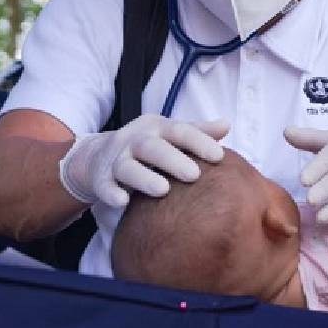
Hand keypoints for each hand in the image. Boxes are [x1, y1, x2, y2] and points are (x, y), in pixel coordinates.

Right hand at [58, 114, 228, 207]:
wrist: (100, 154)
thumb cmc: (149, 145)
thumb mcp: (170, 134)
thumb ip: (198, 131)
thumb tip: (227, 124)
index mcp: (157, 128)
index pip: (180, 131)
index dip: (199, 142)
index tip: (219, 156)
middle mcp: (135, 140)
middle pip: (153, 147)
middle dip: (173, 160)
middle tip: (195, 175)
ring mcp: (116, 159)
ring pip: (128, 167)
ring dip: (144, 178)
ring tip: (163, 190)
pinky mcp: (100, 178)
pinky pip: (104, 185)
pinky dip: (111, 193)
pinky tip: (122, 202)